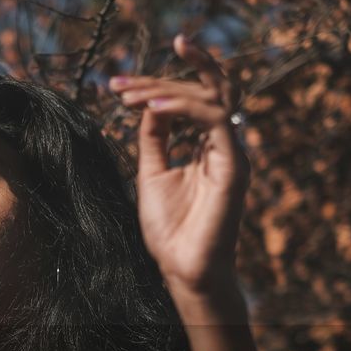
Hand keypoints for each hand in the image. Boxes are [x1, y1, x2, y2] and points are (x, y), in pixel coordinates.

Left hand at [109, 33, 250, 294]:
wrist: (183, 270)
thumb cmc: (170, 230)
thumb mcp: (152, 173)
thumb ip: (155, 138)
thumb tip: (149, 103)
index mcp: (209, 145)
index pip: (193, 98)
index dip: (156, 85)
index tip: (116, 85)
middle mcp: (225, 144)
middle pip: (206, 89)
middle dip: (160, 80)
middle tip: (119, 83)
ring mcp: (232, 153)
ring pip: (213, 96)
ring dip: (168, 89)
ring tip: (131, 96)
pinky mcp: (234, 166)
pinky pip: (215, 120)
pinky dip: (184, 109)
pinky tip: (153, 109)